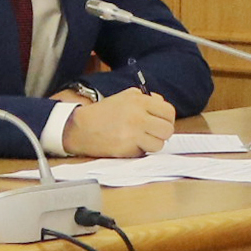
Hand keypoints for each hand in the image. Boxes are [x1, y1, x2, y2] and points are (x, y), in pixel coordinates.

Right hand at [62, 86, 176, 159]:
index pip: (169, 112)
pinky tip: (131, 144)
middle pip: (168, 130)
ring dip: (153, 143)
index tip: (162, 121)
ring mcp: (133, 134)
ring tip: (142, 139)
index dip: (168, 118)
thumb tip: (163, 107)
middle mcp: (138, 117)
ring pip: (159, 144)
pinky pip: (145, 152)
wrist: (82, 128)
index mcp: (139, 101)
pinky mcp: (127, 149)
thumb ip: (147, 100)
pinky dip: (141, 150)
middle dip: (163, 133)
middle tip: (154, 132)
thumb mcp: (126, 97)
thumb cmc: (104, 113)